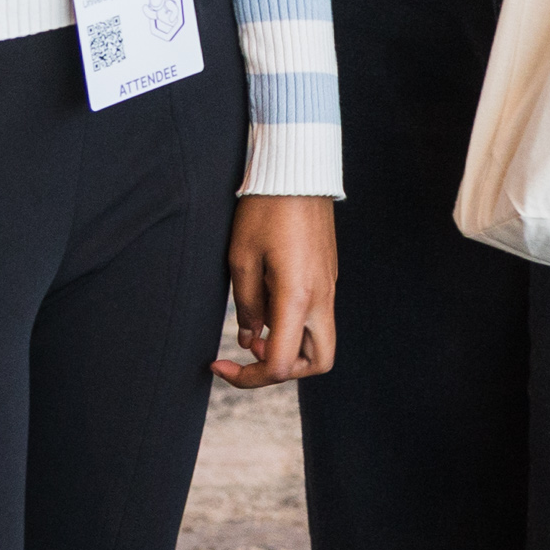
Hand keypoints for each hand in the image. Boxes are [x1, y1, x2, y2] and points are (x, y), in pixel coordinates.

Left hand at [218, 195, 338, 387]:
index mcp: (297, 299)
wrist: (298, 172)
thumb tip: (249, 338)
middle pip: (317, 363)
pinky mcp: (328, 276)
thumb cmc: (265, 211)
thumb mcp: (241, 259)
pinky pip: (318, 316)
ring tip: (257, 329)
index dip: (248, 377)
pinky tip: (268, 302)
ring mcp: (329, 287)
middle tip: (253, 352)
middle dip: (284, 370)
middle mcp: (321, 298)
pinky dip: (294, 325)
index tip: (220, 363)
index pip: (280, 365)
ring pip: (320, 342)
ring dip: (290, 348)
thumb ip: (245, 306)